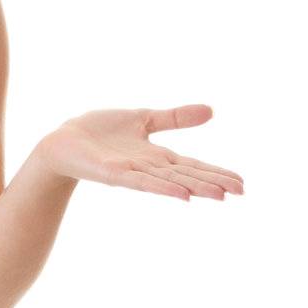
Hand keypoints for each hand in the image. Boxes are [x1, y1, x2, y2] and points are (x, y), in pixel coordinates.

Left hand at [32, 105, 243, 199]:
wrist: (65, 139)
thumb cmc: (100, 131)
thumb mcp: (144, 119)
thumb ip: (175, 118)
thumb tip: (212, 111)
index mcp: (157, 157)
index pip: (193, 166)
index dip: (217, 172)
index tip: (242, 182)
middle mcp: (149, 168)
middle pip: (187, 177)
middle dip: (214, 183)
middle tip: (241, 192)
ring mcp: (133, 173)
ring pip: (170, 182)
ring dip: (195, 188)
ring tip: (220, 196)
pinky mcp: (115, 175)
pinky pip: (142, 183)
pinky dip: (163, 188)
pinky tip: (182, 196)